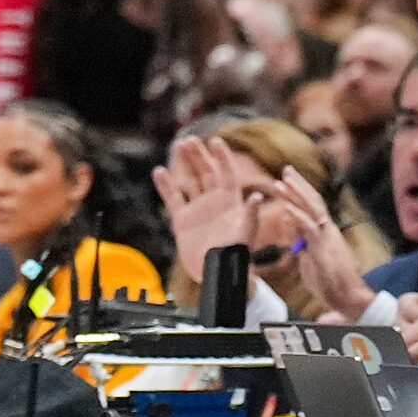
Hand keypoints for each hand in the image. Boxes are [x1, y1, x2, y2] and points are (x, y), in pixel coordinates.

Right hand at [151, 135, 252, 283]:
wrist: (217, 275)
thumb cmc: (236, 256)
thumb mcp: (245, 235)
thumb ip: (250, 215)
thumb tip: (257, 197)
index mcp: (231, 202)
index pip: (227, 174)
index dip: (223, 158)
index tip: (216, 141)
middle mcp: (215, 202)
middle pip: (207, 173)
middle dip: (199, 156)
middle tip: (189, 141)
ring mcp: (198, 210)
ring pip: (190, 181)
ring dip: (185, 164)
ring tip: (178, 146)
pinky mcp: (183, 220)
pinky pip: (173, 199)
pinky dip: (166, 186)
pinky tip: (159, 172)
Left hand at [268, 167, 373, 320]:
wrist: (345, 294)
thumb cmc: (328, 280)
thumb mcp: (310, 258)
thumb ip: (301, 243)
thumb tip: (292, 234)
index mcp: (323, 231)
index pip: (311, 207)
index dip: (299, 193)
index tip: (286, 180)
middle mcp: (327, 229)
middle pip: (313, 201)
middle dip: (299, 185)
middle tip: (286, 169)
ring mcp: (327, 236)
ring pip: (312, 209)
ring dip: (296, 194)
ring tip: (282, 181)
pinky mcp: (324, 247)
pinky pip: (310, 228)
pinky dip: (298, 216)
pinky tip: (286, 208)